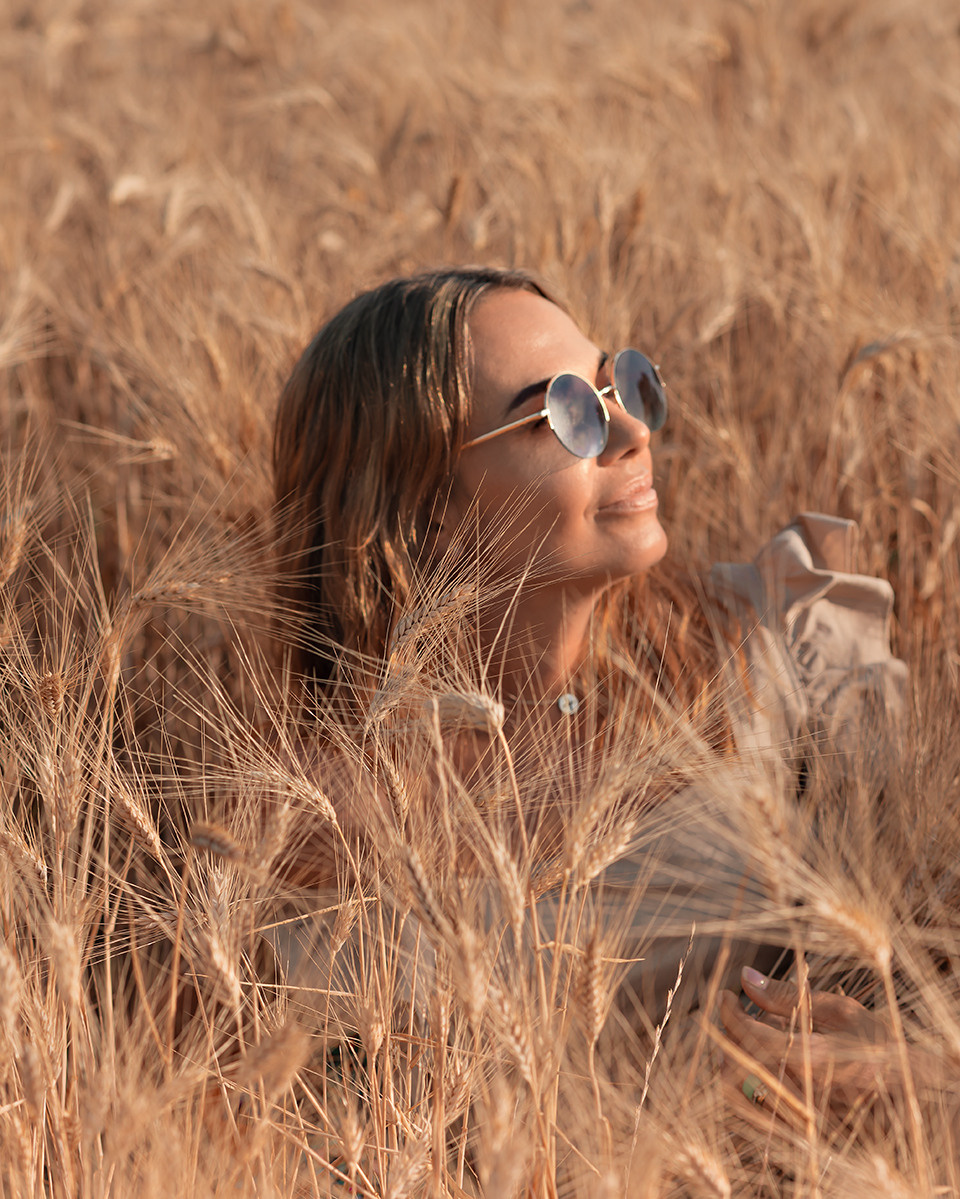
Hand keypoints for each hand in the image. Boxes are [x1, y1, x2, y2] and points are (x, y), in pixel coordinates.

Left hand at [719, 966, 897, 1117]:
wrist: (915, 1099)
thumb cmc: (881, 1049)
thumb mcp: (841, 1013)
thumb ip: (789, 997)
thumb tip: (746, 978)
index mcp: (811, 1060)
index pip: (749, 1036)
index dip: (729, 1012)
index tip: (727, 995)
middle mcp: (801, 1094)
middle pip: (736, 1066)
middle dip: (729, 1035)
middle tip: (739, 1013)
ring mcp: (800, 1119)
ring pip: (741, 1092)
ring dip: (735, 1060)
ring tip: (753, 1038)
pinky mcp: (801, 1134)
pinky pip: (758, 1111)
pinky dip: (752, 1084)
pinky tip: (767, 1065)